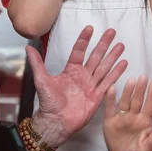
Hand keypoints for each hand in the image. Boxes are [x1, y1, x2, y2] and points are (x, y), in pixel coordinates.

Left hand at [29, 26, 127, 146]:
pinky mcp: (97, 96)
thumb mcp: (42, 80)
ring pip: (104, 67)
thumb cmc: (48, 103)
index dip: (84, 40)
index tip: (90, 28)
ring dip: (113, 56)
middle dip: (104, 44)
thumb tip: (28, 47)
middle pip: (95, 56)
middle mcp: (82, 76)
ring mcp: (91, 85)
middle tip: (112, 31)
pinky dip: (116, 73)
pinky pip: (108, 82)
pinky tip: (124, 63)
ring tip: (121, 45)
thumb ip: (37, 63)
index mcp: (71, 70)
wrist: (56, 122)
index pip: (79, 51)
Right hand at [103, 76, 151, 150]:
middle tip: (143, 76)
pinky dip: (110, 99)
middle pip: (138, 100)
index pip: (150, 105)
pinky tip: (112, 88)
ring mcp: (122, 117)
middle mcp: (134, 115)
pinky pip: (110, 108)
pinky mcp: (110, 120)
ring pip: (125, 102)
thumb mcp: (147, 149)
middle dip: (141, 89)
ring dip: (128, 91)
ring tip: (131, 80)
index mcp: (145, 121)